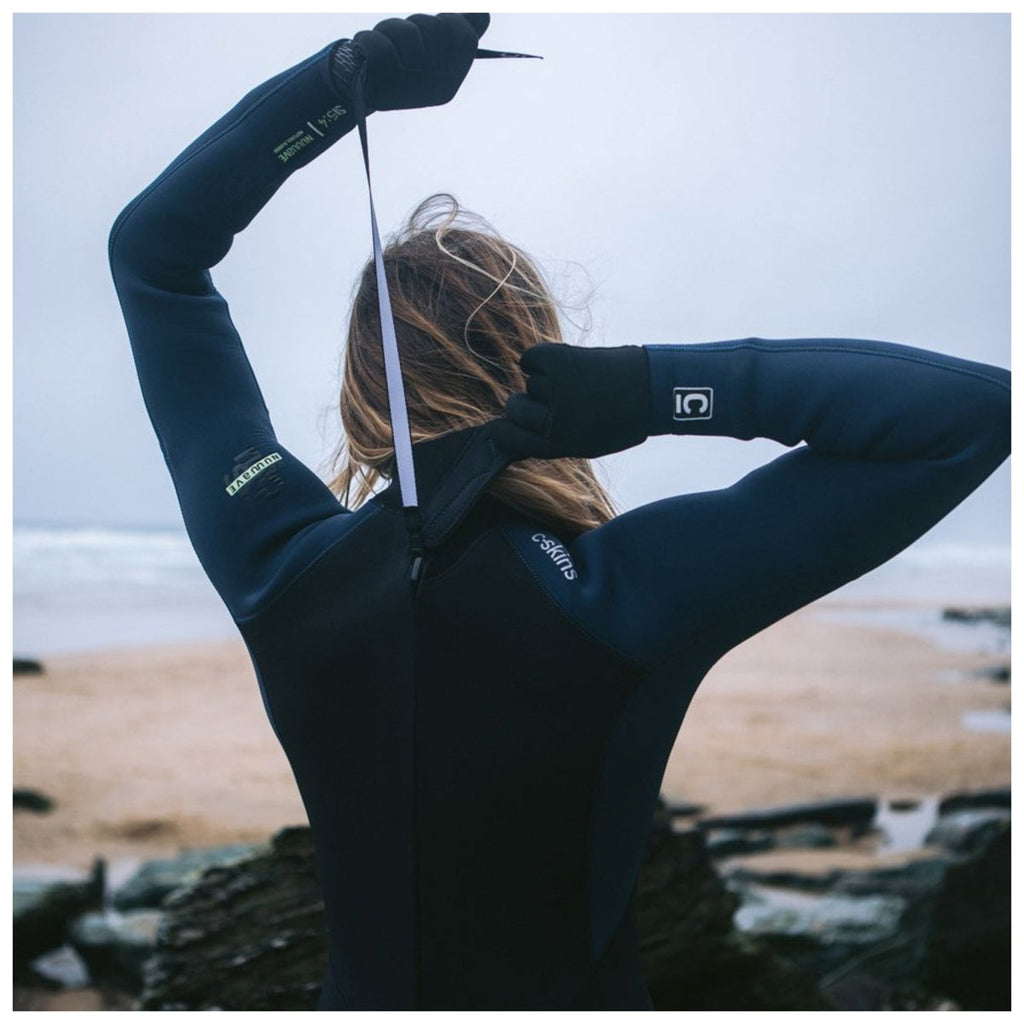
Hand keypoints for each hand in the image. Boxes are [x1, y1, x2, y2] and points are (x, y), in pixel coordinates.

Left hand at [341, 13, 489, 112]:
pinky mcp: (379, 82)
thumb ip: (459, 31)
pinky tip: (369, 55)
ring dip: (391, 30)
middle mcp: (432, 86)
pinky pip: (378, 44)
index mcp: (449, 81)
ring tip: (386, 48)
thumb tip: (482, 13)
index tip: (436, 28)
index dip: (450, 21)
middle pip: (435, 28)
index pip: (465, 36)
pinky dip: (370, 41)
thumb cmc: (400, 65)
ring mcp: (406, 85)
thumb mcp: (433, 50)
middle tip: (405, 42)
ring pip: (405, 32)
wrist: (363, 90)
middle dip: (418, 23)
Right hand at [490, 343, 652, 459]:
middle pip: (514, 407)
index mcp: (557, 444)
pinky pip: (531, 358)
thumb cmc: (621, 420)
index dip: (504, 431)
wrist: (652, 391)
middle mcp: (553, 419)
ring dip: (547, 381)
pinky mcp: (559, 359)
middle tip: (547, 398)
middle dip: (524, 403)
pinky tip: (558, 364)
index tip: (504, 425)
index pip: (509, 438)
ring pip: (531, 382)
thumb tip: (516, 433)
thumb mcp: (586, 444)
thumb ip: (551, 440)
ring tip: (576, 382)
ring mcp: (556, 388)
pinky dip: (539, 359)